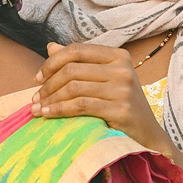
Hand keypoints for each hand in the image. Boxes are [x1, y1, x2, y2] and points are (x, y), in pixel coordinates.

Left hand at [31, 42, 165, 149]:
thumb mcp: (103, 79)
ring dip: (50, 98)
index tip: (37, 77)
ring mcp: (123, 89)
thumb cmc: (121, 105)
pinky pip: (81, 105)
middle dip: (48, 84)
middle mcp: (123, 68)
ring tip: (37, 108)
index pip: (77, 50)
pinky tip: (48, 115)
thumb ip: (79, 63)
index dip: (53, 62)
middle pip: (73, 69)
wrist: (148, 136)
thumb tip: (50, 46)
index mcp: (118, 55)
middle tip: (35, 97)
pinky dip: (60, 110)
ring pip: (74, 87)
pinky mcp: (121, 109)